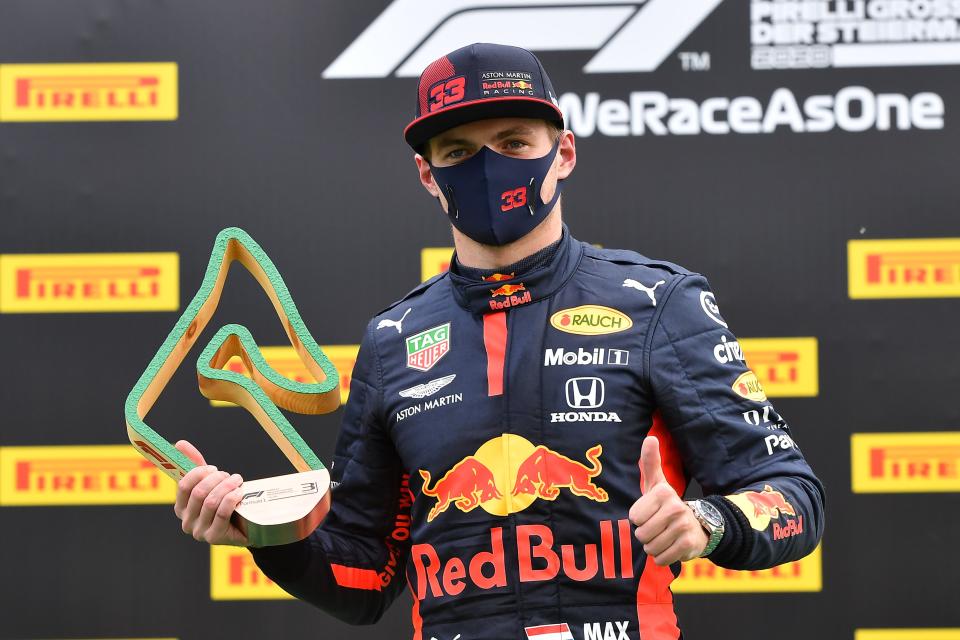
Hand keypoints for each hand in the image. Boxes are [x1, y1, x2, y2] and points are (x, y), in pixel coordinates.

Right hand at [173, 440, 248, 546]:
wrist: (247, 526)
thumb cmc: (225, 502)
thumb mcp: (210, 483)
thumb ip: (195, 464)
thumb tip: (179, 443)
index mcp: (181, 507)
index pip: (184, 485)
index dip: (200, 473)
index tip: (214, 468)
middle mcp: (186, 521)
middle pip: (199, 493)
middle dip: (217, 480)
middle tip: (230, 476)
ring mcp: (199, 532)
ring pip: (211, 502)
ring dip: (227, 487)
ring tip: (237, 481)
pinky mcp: (214, 537)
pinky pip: (222, 513)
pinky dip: (232, 498)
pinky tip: (240, 492)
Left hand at [628, 436, 706, 565]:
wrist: (699, 526)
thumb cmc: (668, 504)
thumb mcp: (657, 484)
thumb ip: (650, 462)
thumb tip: (650, 437)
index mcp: (663, 492)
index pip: (634, 517)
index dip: (639, 519)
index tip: (651, 513)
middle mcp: (675, 508)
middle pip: (641, 534)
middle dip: (645, 535)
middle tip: (658, 527)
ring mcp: (683, 527)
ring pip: (650, 547)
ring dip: (653, 546)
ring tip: (664, 536)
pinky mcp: (688, 545)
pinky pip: (661, 558)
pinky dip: (662, 557)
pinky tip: (671, 547)